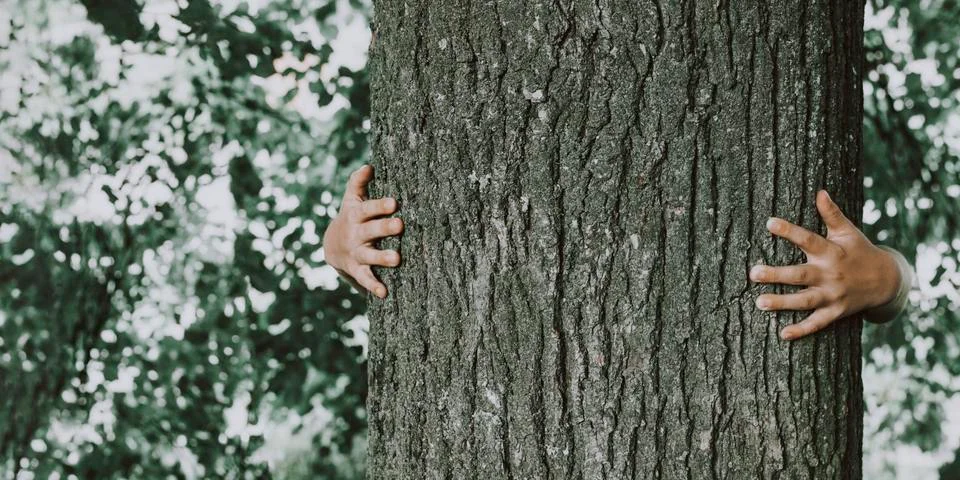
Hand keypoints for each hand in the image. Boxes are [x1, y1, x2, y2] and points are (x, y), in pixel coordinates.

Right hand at [322, 164, 402, 298]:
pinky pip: (365, 279)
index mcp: (356, 215)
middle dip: (384, 228)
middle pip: (370, 231)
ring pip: (369, 256)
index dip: (379, 206)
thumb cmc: (351, 217)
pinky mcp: (357, 270)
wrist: (332, 246)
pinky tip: (384, 292)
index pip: (367, 209)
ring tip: (397, 259)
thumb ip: (358, 183)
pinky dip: (373, 286)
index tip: (394, 202)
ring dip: (382, 258)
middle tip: (400, 225)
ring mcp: (356, 253)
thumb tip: (369, 166)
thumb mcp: (351, 200)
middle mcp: (356, 235)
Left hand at [750, 190, 900, 339]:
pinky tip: (783, 335)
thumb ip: (832, 214)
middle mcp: (830, 275)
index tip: (769, 222)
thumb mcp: (848, 232)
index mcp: (831, 252)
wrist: (886, 281)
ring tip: (759, 303)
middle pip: (800, 275)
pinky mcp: (835, 312)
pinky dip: (801, 330)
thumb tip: (820, 191)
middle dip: (776, 275)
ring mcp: (833, 295)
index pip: (808, 239)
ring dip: (782, 303)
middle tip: (753, 273)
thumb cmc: (860, 251)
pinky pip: (817, 323)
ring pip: (804, 301)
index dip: (789, 230)